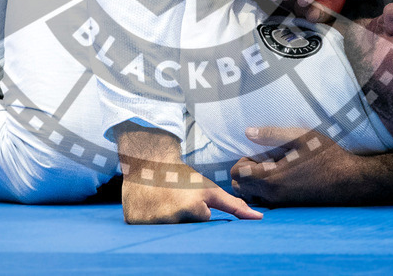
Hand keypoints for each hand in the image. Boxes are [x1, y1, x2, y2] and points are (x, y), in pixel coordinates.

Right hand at [115, 121, 261, 222]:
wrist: (148, 161)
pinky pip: (145, 230)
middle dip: (182, 218)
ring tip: (163, 201)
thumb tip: (259, 218)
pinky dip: (148, 220)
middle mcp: (171, 218)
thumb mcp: (210, 190)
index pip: (201, 224)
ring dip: (165, 220)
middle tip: (175, 199)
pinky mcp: (133, 221)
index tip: (189, 197)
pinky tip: (149, 205)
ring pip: (165, 230)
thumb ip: (234, 206)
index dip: (197, 210)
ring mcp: (150, 221)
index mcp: (192, 209)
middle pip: (184, 230)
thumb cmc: (183, 177)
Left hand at [232, 127, 392, 205]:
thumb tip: (247, 132)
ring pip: (252, 196)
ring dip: (254, 183)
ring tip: (271, 167)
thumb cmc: (327, 156)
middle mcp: (272, 195)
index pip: (237, 174)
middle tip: (262, 159)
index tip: (257, 152)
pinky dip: (265, 191)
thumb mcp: (301, 137)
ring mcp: (281, 204)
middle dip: (245, 173)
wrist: (350, 181)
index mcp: (271, 178)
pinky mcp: (289, 207)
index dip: (242, 160)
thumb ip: (271, 134)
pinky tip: (282, 177)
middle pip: (240, 187)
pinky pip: (266, 202)